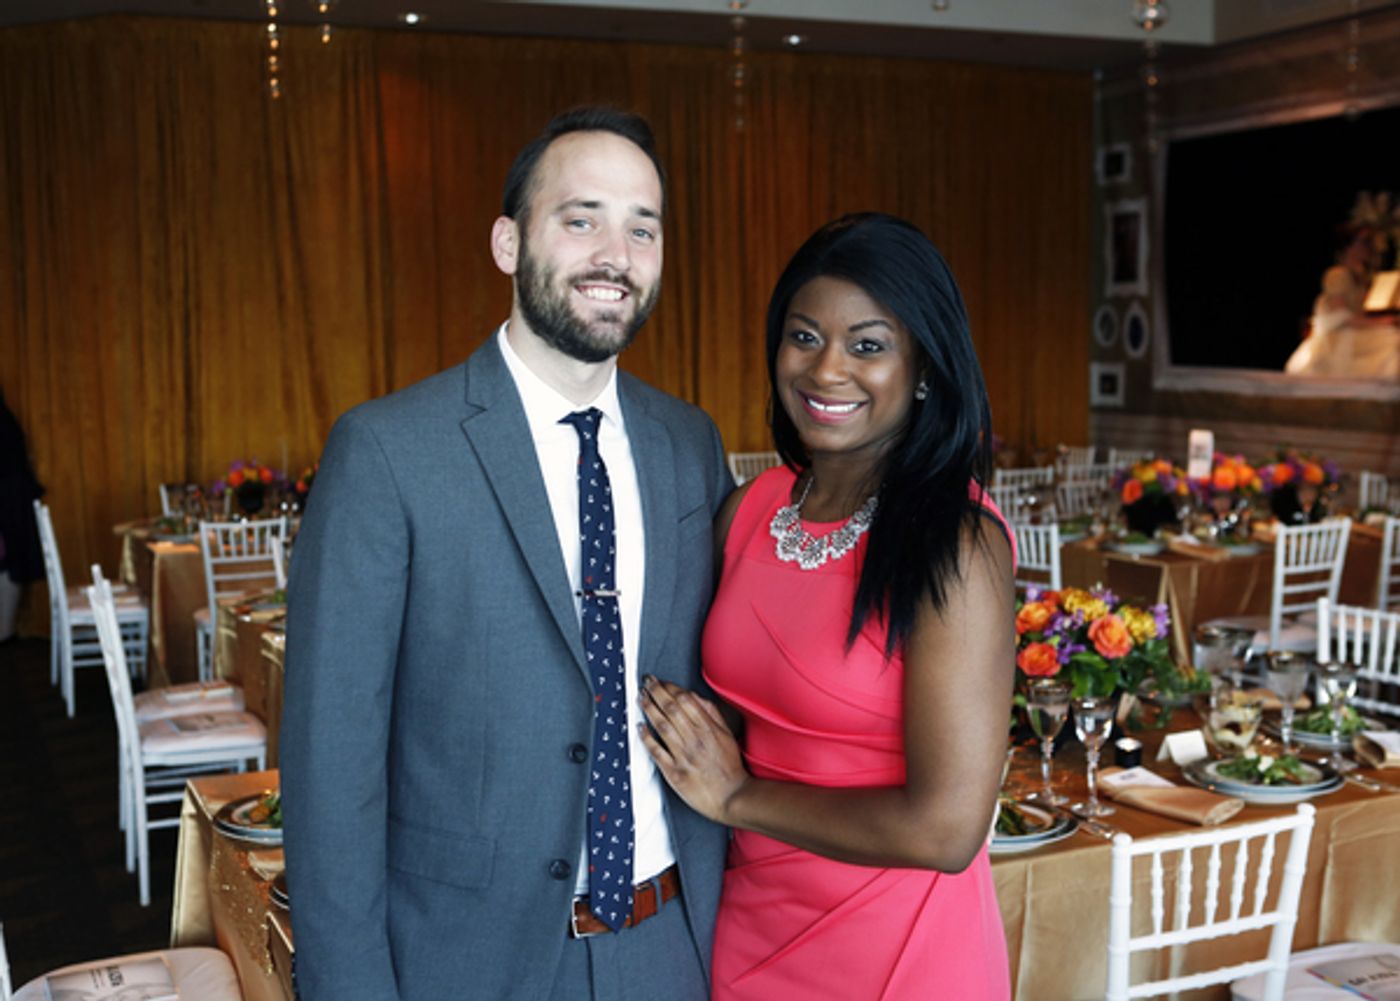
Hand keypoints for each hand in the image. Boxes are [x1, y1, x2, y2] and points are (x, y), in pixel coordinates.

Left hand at [637, 676, 748, 823]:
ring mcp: (683, 756)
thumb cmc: (730, 767)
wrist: (732, 797)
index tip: (662, 681)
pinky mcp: (674, 773)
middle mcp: (695, 740)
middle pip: (671, 709)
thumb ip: (712, 714)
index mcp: (708, 729)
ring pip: (662, 726)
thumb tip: (695, 697)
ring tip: (641, 697)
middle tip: (646, 682)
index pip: (685, 700)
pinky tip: (640, 727)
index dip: (670, 687)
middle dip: (656, 691)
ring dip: (649, 709)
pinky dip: (647, 738)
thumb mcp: (727, 735)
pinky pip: (656, 752)